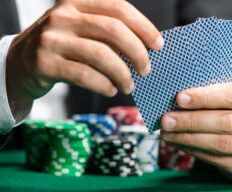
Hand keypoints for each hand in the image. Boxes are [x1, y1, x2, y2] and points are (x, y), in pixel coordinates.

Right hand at [6, 0, 162, 102]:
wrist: (21, 62)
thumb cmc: (62, 46)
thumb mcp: (81, 29)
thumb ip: (108, 32)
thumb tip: (145, 48)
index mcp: (77, 2)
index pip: (119, 8)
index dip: (144, 27)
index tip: (158, 45)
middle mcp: (64, 16)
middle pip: (114, 30)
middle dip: (137, 53)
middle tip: (146, 69)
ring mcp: (52, 39)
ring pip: (101, 55)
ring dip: (123, 74)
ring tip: (129, 85)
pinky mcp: (45, 63)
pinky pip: (85, 75)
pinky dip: (104, 85)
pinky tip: (111, 89)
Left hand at [161, 83, 231, 181]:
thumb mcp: (230, 99)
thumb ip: (211, 96)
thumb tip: (177, 100)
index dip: (204, 97)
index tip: (180, 98)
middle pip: (224, 122)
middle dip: (191, 121)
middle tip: (167, 120)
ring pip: (219, 144)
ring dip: (188, 138)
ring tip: (168, 133)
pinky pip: (216, 160)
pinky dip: (193, 151)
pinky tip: (179, 144)